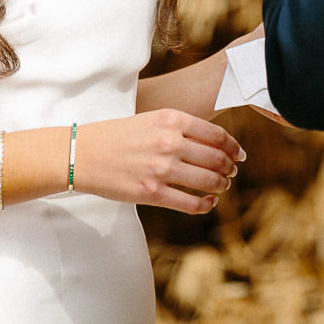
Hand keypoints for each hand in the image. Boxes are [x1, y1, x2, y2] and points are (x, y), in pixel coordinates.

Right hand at [76, 110, 243, 213]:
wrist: (84, 153)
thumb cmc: (118, 135)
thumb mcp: (151, 119)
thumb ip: (179, 128)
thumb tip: (212, 143)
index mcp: (171, 119)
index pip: (216, 134)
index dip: (233, 146)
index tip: (239, 154)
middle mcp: (170, 142)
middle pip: (216, 158)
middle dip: (229, 167)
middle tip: (232, 172)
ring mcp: (161, 168)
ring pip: (208, 180)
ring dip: (221, 184)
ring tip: (222, 185)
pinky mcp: (152, 192)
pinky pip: (190, 202)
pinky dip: (205, 204)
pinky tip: (208, 202)